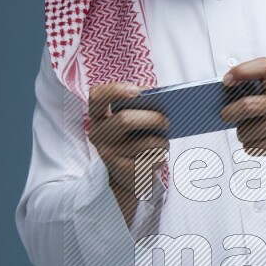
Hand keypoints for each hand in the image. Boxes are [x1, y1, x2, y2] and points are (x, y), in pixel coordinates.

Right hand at [87, 83, 169, 224]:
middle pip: (125, 120)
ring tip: (164, 143)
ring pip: (146, 142)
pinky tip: (157, 158)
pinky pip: (152, 159)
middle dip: (152, 118)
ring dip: (162, 141)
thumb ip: (140, 108)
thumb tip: (164, 102)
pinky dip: (161, 157)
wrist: (126, 174)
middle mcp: (98, 134)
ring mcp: (108, 154)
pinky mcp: (123, 171)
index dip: (115, 91)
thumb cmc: (133, 139)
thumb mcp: (131, 122)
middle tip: (168, 121)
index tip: (137, 92)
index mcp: (99, 115)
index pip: (98, 96)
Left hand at [220, 58, 265, 163]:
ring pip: (246, 131)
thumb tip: (225, 98)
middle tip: (226, 115)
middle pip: (247, 106)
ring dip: (243, 133)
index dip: (242, 71)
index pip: (264, 67)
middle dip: (229, 113)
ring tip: (254, 130)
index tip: (227, 81)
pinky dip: (251, 146)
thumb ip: (255, 88)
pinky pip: (252, 146)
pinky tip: (263, 141)